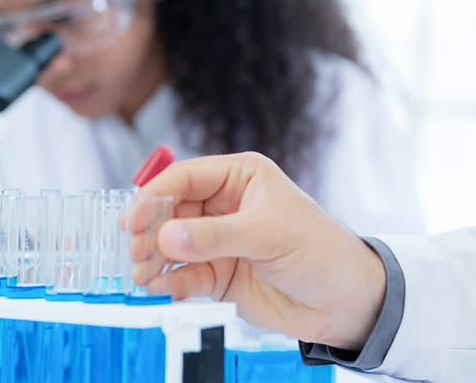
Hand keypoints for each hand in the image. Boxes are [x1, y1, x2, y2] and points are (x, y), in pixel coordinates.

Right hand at [127, 152, 386, 350]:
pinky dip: (167, 282)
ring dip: (152, 258)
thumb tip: (166, 236)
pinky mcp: (217, 273)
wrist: (342, 298)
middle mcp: (227, 205)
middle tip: (136, 251)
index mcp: (242, 177)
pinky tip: (160, 289)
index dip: (155, 194)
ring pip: (171, 244)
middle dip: (150, 231)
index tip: (133, 218)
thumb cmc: (319, 250)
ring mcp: (219, 240)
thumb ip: (214, 236)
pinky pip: (181, 274)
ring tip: (144, 275)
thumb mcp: (267, 234)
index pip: (186, 177)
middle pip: (170, 211)